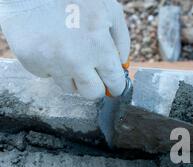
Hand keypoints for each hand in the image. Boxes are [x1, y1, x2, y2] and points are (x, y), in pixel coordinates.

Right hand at [0, 0, 129, 98]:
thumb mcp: (108, 9)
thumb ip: (121, 39)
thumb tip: (122, 66)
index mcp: (98, 47)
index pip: (115, 82)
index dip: (116, 85)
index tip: (114, 85)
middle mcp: (76, 60)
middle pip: (92, 93)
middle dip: (96, 85)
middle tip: (93, 74)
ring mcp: (52, 63)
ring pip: (69, 87)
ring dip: (72, 75)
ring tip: (68, 51)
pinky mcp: (32, 63)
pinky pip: (48, 76)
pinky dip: (52, 66)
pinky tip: (51, 46)